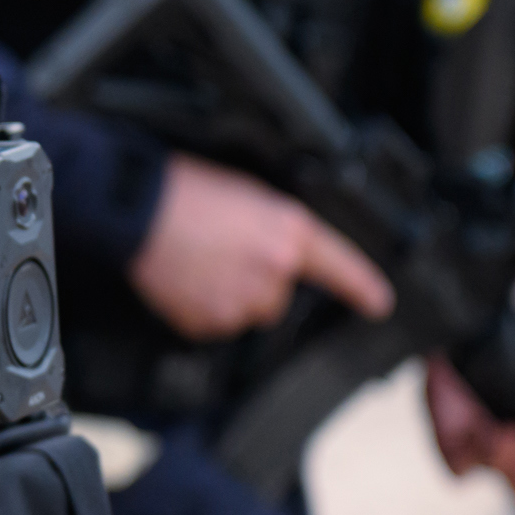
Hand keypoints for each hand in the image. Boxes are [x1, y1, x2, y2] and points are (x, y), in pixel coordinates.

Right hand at [126, 154, 395, 340]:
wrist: (136, 210)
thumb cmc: (185, 190)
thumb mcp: (248, 196)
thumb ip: (275, 230)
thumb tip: (276, 253)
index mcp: (289, 233)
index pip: (339, 266)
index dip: (361, 286)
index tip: (378, 302)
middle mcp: (274, 272)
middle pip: (278, 297)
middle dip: (256, 282)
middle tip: (223, 254)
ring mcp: (241, 302)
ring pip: (245, 311)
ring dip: (228, 294)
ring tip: (198, 263)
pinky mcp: (209, 322)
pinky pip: (213, 323)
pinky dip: (201, 307)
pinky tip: (185, 279)